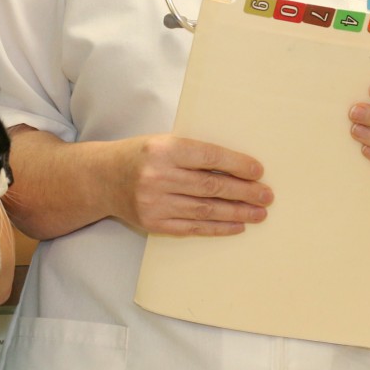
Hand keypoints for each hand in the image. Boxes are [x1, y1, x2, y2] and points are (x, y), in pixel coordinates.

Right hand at [117, 133, 271, 235]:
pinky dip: (217, 228)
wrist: (103, 178)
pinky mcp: (153, 223)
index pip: (209, 157)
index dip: (237, 165)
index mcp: (164, 149)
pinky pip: (192, 228)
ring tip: (259, 213)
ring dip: (237, 213)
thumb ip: (195, 153)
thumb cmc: (142, 155)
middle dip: (244, 192)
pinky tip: (237, 226)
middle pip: (211, 186)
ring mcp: (155, 203)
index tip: (259, 171)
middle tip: (267, 196)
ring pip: (205, 210)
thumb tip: (239, 167)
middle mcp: (158, 176)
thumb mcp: (164, 142)